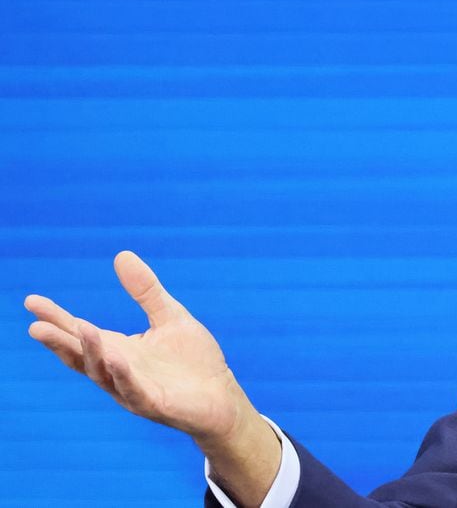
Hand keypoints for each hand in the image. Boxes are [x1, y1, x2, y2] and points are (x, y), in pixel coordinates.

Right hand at [26, 251, 246, 439]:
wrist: (222, 396)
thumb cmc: (193, 360)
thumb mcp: (169, 316)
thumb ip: (145, 291)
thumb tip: (122, 254)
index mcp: (118, 349)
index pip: (80, 332)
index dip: (56, 318)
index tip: (31, 301)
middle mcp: (117, 371)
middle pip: (81, 356)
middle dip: (59, 341)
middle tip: (35, 325)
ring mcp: (133, 390)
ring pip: (103, 373)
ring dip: (91, 352)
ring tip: (81, 328)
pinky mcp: (154, 404)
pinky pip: (134, 390)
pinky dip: (122, 375)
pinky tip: (116, 358)